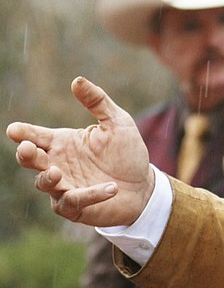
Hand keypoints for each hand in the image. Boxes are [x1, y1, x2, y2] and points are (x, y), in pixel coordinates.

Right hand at [6, 77, 153, 226]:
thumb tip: (77, 80)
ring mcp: (64, 187)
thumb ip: (98, 102)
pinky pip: (75, 201)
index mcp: (62, 142)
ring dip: (49, 178)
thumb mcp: (118, 122)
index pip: (35, 135)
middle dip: (26, 155)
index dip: (23, 133)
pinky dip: (91, 195)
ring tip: (57, 172)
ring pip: (45, 184)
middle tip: (28, 150)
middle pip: (31, 160)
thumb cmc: (127, 153)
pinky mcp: (76, 207)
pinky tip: (111, 188)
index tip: (14, 130)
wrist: (144, 185)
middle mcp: (58, 164)